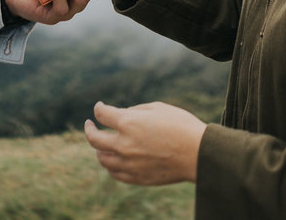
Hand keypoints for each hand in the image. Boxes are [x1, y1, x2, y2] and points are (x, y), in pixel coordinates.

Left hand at [83, 101, 205, 184]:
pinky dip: (110, 165)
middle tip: (89, 125)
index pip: (102, 114)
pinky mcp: (136, 178)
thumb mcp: (158, 108)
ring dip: (99, 149)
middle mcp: (123, 144)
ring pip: (102, 158)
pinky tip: (113, 160)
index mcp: (127, 123)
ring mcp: (128, 163)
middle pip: (93, 138)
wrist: (197, 153)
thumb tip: (123, 115)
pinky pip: (115, 173)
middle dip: (89, 129)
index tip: (99, 107)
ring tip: (101, 145)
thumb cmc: (181, 126)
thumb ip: (135, 110)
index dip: (99, 108)